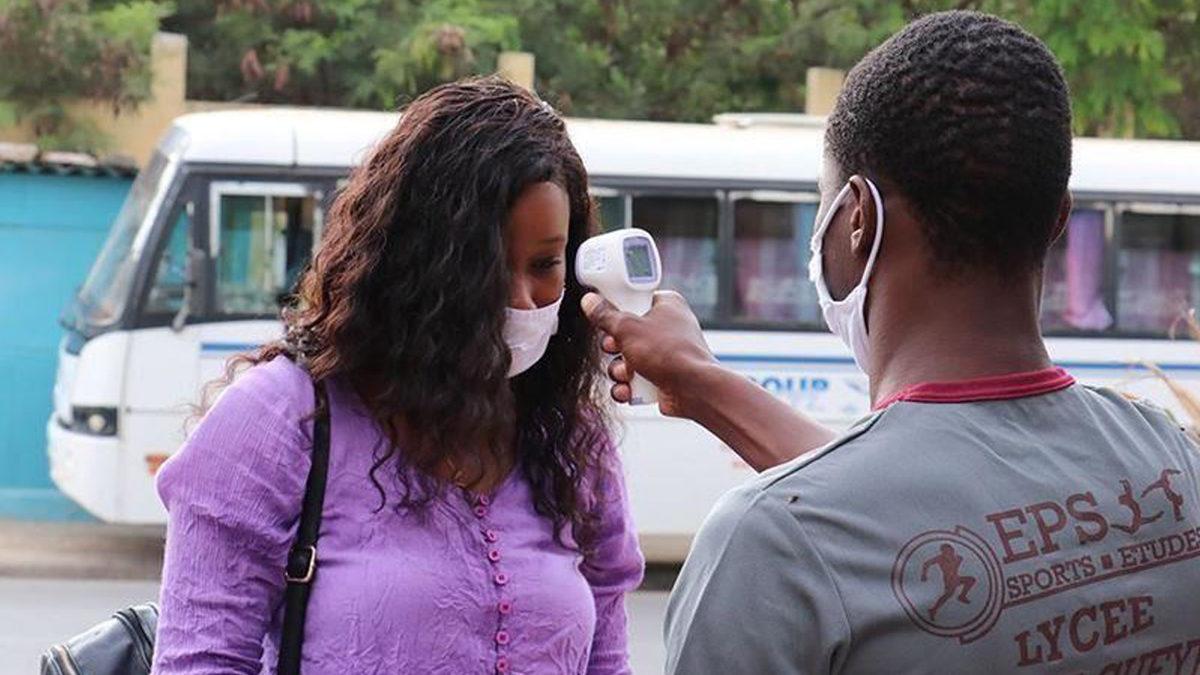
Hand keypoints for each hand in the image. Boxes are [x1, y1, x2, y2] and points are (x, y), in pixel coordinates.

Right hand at [580, 290, 717, 416]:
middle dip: (614, 347)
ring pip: (626, 359)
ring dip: (619, 370)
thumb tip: (590, 301)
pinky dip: (627, 386)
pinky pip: (634, 380)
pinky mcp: (661, 377)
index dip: (617, 308)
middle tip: (615, 347)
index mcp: (666, 305)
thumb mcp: (628, 328)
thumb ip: (605, 315)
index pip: (634, 299)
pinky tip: (628, 390)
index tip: (604, 313)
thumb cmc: (669, 353)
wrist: (694, 390)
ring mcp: (665, 354)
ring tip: (627, 373)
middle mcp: (667, 328)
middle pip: (625, 332)